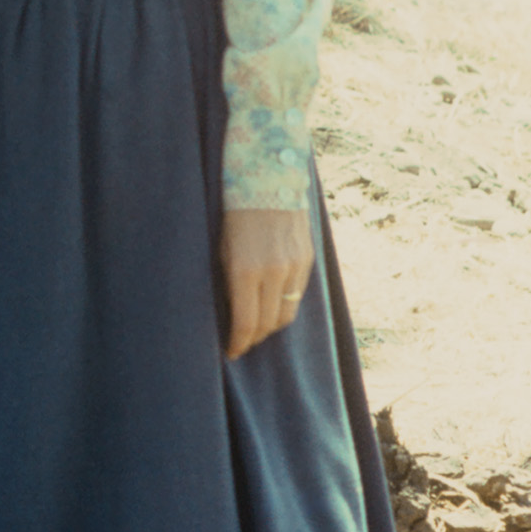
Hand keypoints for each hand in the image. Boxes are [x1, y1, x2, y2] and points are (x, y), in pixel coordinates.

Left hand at [221, 207, 313, 360]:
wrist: (268, 179)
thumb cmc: (234, 214)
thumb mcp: (222, 250)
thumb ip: (230, 283)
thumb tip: (232, 315)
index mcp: (246, 270)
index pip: (246, 323)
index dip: (239, 343)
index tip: (231, 352)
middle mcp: (274, 272)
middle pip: (269, 324)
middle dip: (254, 338)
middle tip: (242, 343)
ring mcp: (295, 266)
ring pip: (287, 312)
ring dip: (271, 325)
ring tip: (258, 327)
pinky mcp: (307, 259)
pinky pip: (298, 294)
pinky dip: (285, 304)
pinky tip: (273, 303)